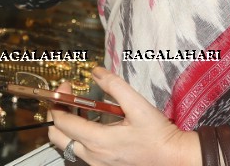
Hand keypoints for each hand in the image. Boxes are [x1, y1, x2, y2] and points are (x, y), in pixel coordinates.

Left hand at [47, 68, 200, 165]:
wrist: (173, 158)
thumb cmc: (157, 135)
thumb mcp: (137, 105)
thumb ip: (115, 85)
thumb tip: (96, 72)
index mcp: (98, 141)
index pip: (62, 121)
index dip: (58, 100)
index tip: (66, 86)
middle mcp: (92, 155)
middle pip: (57, 136)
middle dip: (57, 114)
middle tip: (68, 98)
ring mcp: (96, 163)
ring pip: (67, 145)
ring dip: (68, 125)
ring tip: (82, 108)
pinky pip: (80, 151)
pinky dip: (78, 135)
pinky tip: (93, 123)